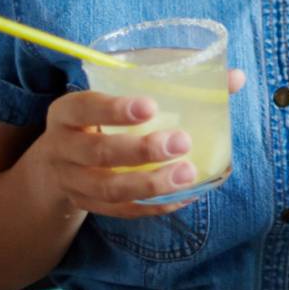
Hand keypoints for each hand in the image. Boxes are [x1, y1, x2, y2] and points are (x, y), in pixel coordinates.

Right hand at [27, 69, 246, 219]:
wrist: (54, 166)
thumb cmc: (101, 118)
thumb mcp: (116, 95)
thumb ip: (170, 83)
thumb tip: (235, 78)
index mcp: (66, 112)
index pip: (84, 107)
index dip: (114, 109)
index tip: (151, 105)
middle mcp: (63, 149)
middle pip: (98, 153)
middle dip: (142, 150)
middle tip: (182, 142)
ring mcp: (73, 182)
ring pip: (109, 189)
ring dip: (150, 184)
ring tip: (188, 174)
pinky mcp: (88, 207)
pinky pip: (121, 211)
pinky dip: (152, 206)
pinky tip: (183, 197)